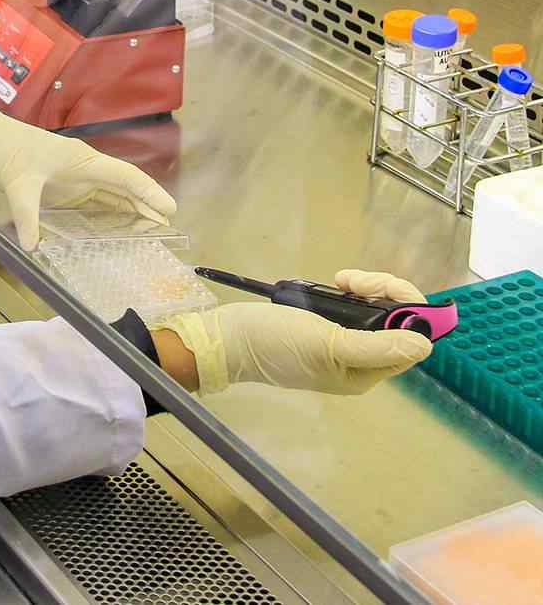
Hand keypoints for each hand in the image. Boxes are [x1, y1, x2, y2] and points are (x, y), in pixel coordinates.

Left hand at [0, 98, 175, 249]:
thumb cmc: (1, 148)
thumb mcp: (15, 181)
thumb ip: (25, 213)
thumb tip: (32, 246)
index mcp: (82, 161)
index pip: (124, 177)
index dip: (148, 193)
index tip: (169, 210)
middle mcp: (83, 169)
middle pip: (123, 189)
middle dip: (145, 207)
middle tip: (166, 232)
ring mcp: (72, 179)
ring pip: (110, 197)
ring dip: (129, 213)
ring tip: (149, 235)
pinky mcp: (59, 188)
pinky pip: (90, 204)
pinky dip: (106, 217)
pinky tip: (113, 232)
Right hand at [159, 269, 432, 394]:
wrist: (226, 337)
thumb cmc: (275, 344)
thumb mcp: (328, 345)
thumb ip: (378, 347)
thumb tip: (427, 345)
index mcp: (365, 373)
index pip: (410, 340)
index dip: (408, 310)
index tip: (382, 289)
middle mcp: (359, 360)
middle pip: (397, 322)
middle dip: (383, 293)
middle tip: (351, 281)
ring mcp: (341, 342)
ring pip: (378, 310)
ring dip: (366, 288)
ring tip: (341, 280)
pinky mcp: (324, 326)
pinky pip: (356, 306)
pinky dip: (351, 292)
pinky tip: (336, 284)